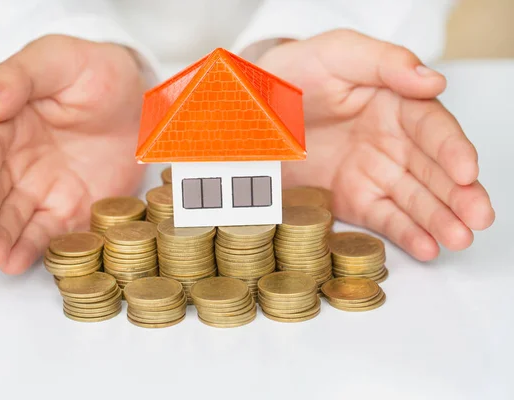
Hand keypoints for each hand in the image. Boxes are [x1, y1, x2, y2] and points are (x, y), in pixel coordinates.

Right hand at [0, 35, 147, 273]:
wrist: (141, 100)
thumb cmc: (96, 72)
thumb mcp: (58, 59)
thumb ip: (19, 77)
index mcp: (7, 122)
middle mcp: (17, 161)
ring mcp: (43, 189)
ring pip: (12, 218)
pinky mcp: (70, 209)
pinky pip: (48, 232)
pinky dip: (31, 249)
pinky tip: (17, 262)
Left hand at [257, 30, 494, 260]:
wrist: (255, 109)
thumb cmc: (297, 73)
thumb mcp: (338, 55)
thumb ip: (385, 63)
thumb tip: (433, 81)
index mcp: (396, 104)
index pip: (434, 128)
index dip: (453, 150)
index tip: (466, 172)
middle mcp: (393, 142)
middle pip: (434, 170)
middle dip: (459, 195)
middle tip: (478, 218)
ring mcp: (374, 173)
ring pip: (415, 199)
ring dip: (439, 220)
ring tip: (458, 239)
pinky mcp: (354, 199)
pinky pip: (383, 218)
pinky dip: (405, 233)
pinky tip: (427, 247)